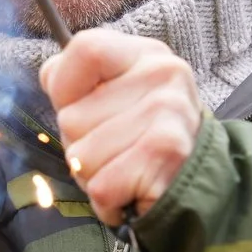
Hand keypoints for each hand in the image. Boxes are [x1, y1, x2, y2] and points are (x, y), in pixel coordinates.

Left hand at [39, 32, 204, 227]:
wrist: (199, 186)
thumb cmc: (141, 139)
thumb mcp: (114, 95)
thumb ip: (75, 79)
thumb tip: (51, 78)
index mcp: (145, 54)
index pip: (84, 49)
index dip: (64, 87)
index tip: (77, 107)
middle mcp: (163, 73)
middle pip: (71, 116)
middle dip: (79, 146)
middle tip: (116, 150)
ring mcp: (169, 111)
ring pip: (81, 156)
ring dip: (93, 176)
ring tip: (125, 170)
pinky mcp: (168, 153)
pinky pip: (101, 186)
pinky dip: (107, 202)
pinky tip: (132, 192)